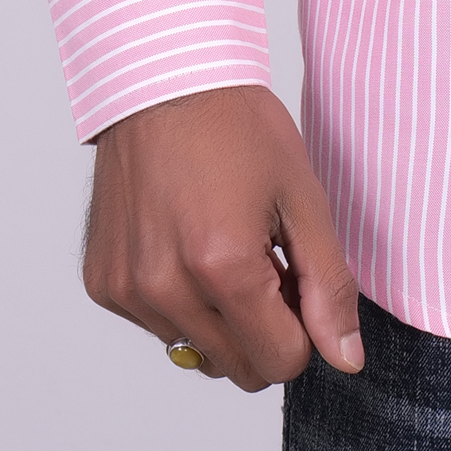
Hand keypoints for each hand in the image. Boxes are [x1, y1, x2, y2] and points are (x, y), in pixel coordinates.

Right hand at [83, 84, 363, 390]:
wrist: (163, 81)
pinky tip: (184, 242)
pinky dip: (179, 301)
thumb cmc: (235, 126)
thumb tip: (346, 359)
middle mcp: (167, 289)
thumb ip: (328, 284)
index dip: (302, 326)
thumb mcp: (301, 196)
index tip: (295, 278)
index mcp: (224, 268)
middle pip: (238, 369)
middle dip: (264, 328)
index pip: (281, 363)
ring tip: (222, 246)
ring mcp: (128, 290)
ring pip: (196, 353)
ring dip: (220, 319)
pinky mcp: (103, 284)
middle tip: (264, 261)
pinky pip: (156, 327)